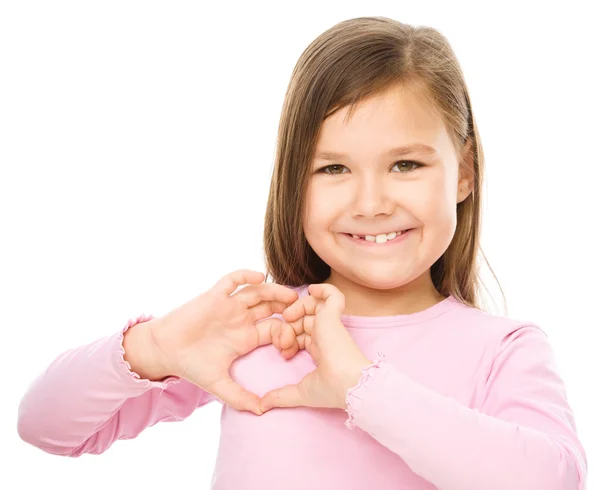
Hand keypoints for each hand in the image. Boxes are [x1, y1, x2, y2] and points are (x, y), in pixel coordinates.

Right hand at [149, 269, 299, 414]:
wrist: (164, 352)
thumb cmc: (191, 366)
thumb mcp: (219, 385)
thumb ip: (240, 397)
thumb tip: (263, 411)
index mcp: (247, 338)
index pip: (275, 330)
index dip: (287, 334)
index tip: (293, 344)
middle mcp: (241, 319)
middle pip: (272, 307)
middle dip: (287, 308)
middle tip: (302, 312)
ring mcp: (229, 306)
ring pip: (257, 292)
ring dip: (275, 291)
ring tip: (290, 294)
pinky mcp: (215, 296)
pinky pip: (233, 280)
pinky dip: (246, 275)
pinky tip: (260, 276)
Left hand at [259, 283, 371, 411]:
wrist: (347, 385)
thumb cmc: (330, 390)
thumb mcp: (300, 392)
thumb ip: (281, 396)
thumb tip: (262, 406)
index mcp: (320, 350)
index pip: (301, 335)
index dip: (288, 339)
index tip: (283, 353)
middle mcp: (325, 336)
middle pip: (304, 320)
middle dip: (289, 325)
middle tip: (281, 338)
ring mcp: (330, 325)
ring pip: (314, 306)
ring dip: (299, 307)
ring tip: (288, 315)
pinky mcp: (333, 316)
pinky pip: (333, 295)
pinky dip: (324, 289)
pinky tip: (312, 290)